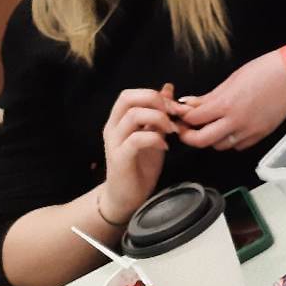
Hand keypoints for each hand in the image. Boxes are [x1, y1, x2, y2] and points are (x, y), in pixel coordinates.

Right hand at [99, 84, 177, 223]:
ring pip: (132, 116)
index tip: (173, 107)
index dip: (153, 95)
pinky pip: (136, 139)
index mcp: (119, 121)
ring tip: (171, 131)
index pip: (129, 94)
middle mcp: (113, 128)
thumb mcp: (153, 134)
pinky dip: (154, 138)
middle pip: (127, 98)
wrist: (126, 197)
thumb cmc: (140, 165)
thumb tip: (167, 88)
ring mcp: (114, 143)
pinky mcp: (119, 159)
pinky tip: (165, 146)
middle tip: (172, 114)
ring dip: (158, 118)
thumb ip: (158, 113)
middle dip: (154, 100)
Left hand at [176, 53, 285, 150]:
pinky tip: (231, 129)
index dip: (182, 118)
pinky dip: (231, 140)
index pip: (194, 119)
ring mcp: (250, 131)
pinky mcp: (261, 135)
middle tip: (185, 130)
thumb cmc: (264, 70)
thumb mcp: (231, 80)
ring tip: (210, 126)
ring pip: (220, 146)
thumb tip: (188, 103)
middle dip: (189, 137)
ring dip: (211, 138)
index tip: (179, 115)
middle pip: (202, 141)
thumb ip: (209, 96)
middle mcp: (236, 122)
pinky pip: (239, 145)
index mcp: (226, 104)